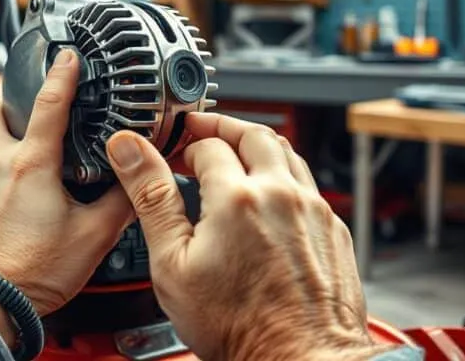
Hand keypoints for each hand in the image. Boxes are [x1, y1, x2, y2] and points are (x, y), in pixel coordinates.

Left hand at [0, 49, 134, 335]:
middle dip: (11, 89)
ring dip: (2, 127)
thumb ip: (121, 201)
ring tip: (22, 129)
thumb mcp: (95, 234)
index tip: (67, 55)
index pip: (48, 102)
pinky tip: (8, 176)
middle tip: (24, 79)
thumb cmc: (35, 271)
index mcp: (31, 165)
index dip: (62, 73)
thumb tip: (138, 182)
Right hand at [106, 114, 388, 360]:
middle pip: (253, 133)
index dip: (183, 142)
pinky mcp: (333, 229)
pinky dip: (283, 175)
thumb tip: (131, 151)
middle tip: (200, 133)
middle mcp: (281, 194)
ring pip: (287, 152)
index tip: (171, 152)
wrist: (300, 359)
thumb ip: (152, 198)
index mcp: (237, 197)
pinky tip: (267, 195)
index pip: (207, 144)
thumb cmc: (239, 327)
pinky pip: (308, 183)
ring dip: (256, 145)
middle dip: (222, 127)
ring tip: (234, 154)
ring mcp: (313, 210)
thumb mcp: (173, 263)